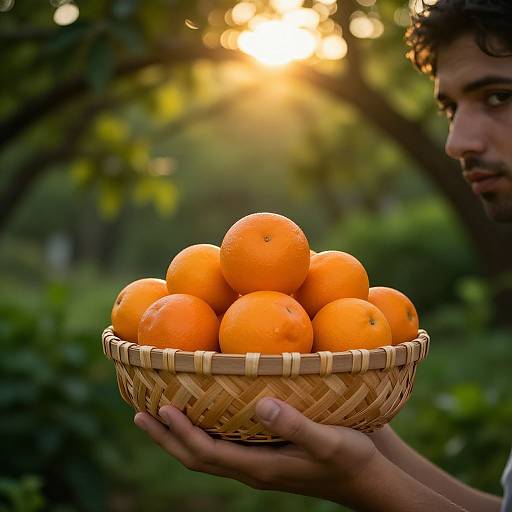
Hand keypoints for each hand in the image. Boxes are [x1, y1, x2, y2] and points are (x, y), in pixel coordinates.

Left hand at [134, 398, 379, 503]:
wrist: (371, 477)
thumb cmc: (352, 459)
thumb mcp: (327, 441)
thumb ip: (294, 426)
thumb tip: (259, 405)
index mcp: (260, 468)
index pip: (207, 453)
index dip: (180, 433)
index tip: (159, 409)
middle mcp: (253, 467)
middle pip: (197, 456)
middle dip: (167, 438)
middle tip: (140, 414)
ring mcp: (260, 460)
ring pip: (209, 451)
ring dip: (180, 435)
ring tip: (160, 413)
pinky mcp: (269, 451)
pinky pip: (226, 444)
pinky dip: (205, 430)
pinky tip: (206, 413)